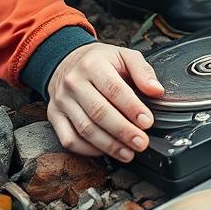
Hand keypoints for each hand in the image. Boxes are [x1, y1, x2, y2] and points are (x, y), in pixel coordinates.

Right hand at [45, 42, 163, 161]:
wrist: (67, 61)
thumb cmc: (99, 62)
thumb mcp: (123, 56)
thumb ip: (143, 71)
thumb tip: (157, 91)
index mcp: (92, 64)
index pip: (113, 89)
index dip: (132, 108)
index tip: (147, 122)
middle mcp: (73, 82)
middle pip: (99, 112)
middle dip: (123, 131)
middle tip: (141, 142)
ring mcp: (61, 100)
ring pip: (85, 129)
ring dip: (109, 145)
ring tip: (128, 153)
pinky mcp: (54, 115)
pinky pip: (69, 139)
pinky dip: (87, 150)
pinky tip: (104, 152)